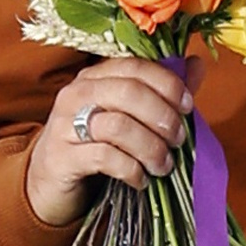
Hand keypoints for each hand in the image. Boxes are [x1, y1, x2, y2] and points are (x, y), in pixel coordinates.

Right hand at [24, 56, 192, 225]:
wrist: (49, 182)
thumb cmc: (97, 143)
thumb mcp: (129, 115)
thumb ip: (163, 91)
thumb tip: (196, 63)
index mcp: (96, 77)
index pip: (136, 67)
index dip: (168, 84)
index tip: (188, 107)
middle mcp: (76, 94)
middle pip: (129, 93)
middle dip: (163, 117)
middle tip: (179, 140)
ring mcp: (63, 125)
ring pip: (118, 126)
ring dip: (151, 148)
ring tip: (164, 165)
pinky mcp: (59, 157)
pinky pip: (104, 157)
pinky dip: (131, 169)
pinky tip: (141, 179)